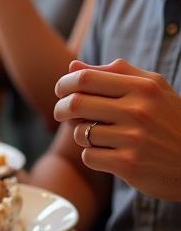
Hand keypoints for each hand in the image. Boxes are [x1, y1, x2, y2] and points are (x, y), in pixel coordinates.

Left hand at [53, 57, 180, 199]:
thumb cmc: (171, 120)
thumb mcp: (153, 90)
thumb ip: (114, 74)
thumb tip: (73, 66)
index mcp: (143, 87)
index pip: (85, 79)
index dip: (64, 84)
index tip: (61, 91)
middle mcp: (138, 111)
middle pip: (75, 104)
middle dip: (61, 109)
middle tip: (62, 114)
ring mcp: (133, 139)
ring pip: (80, 133)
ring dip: (82, 135)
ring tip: (97, 136)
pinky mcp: (128, 164)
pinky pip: (89, 156)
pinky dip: (93, 156)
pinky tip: (109, 154)